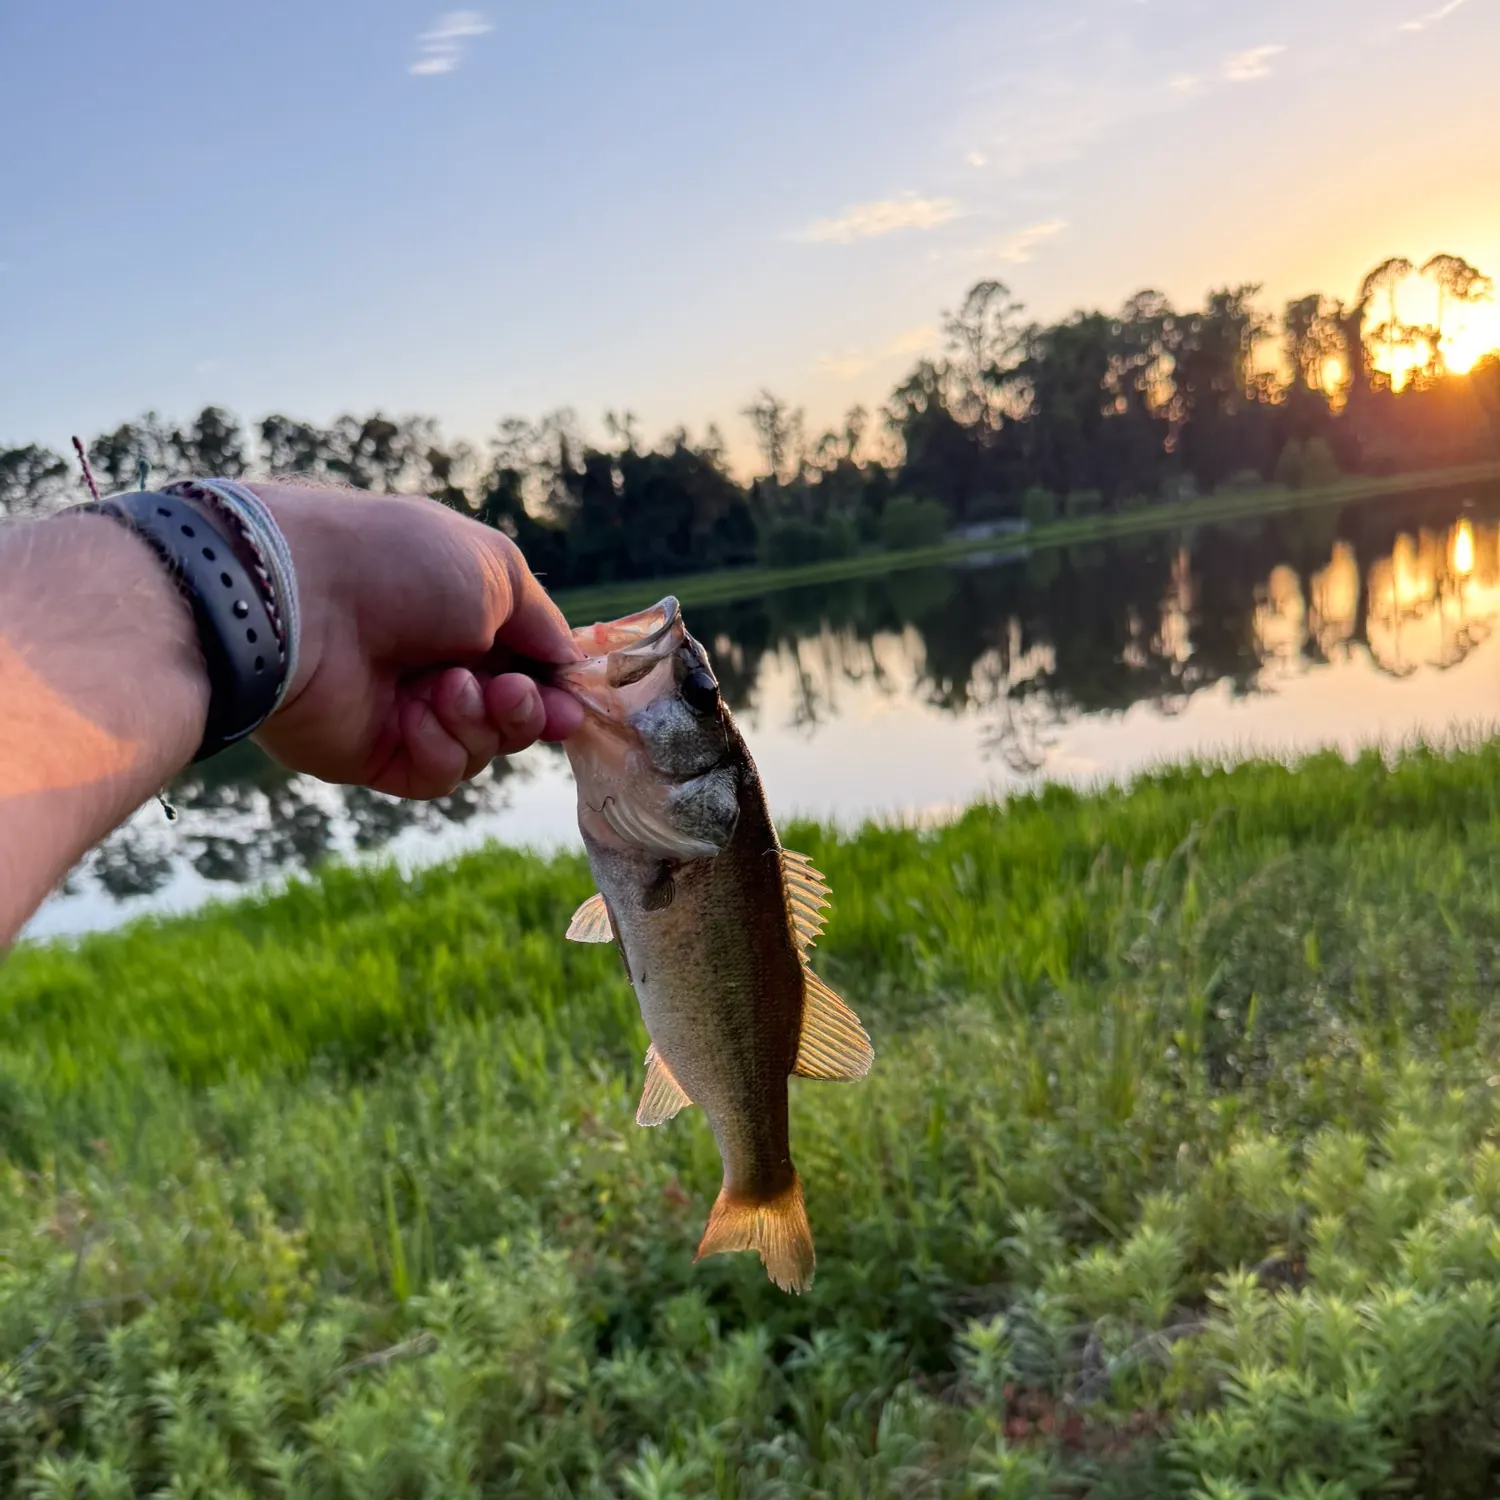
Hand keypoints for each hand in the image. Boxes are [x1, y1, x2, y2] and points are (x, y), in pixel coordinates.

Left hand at [248, 484, 583, 798]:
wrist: (300, 599)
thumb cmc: (398, 564)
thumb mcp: (497, 571)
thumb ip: (542, 623)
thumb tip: (566, 666)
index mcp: (462, 614)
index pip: (527, 664)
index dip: (554, 686)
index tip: (573, 699)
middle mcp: (435, 663)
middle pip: (513, 715)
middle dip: (525, 710)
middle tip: (512, 696)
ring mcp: (405, 712)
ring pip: (481, 748)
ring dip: (479, 722)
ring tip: (449, 688)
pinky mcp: (376, 755)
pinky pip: (438, 773)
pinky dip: (441, 747)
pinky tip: (417, 715)